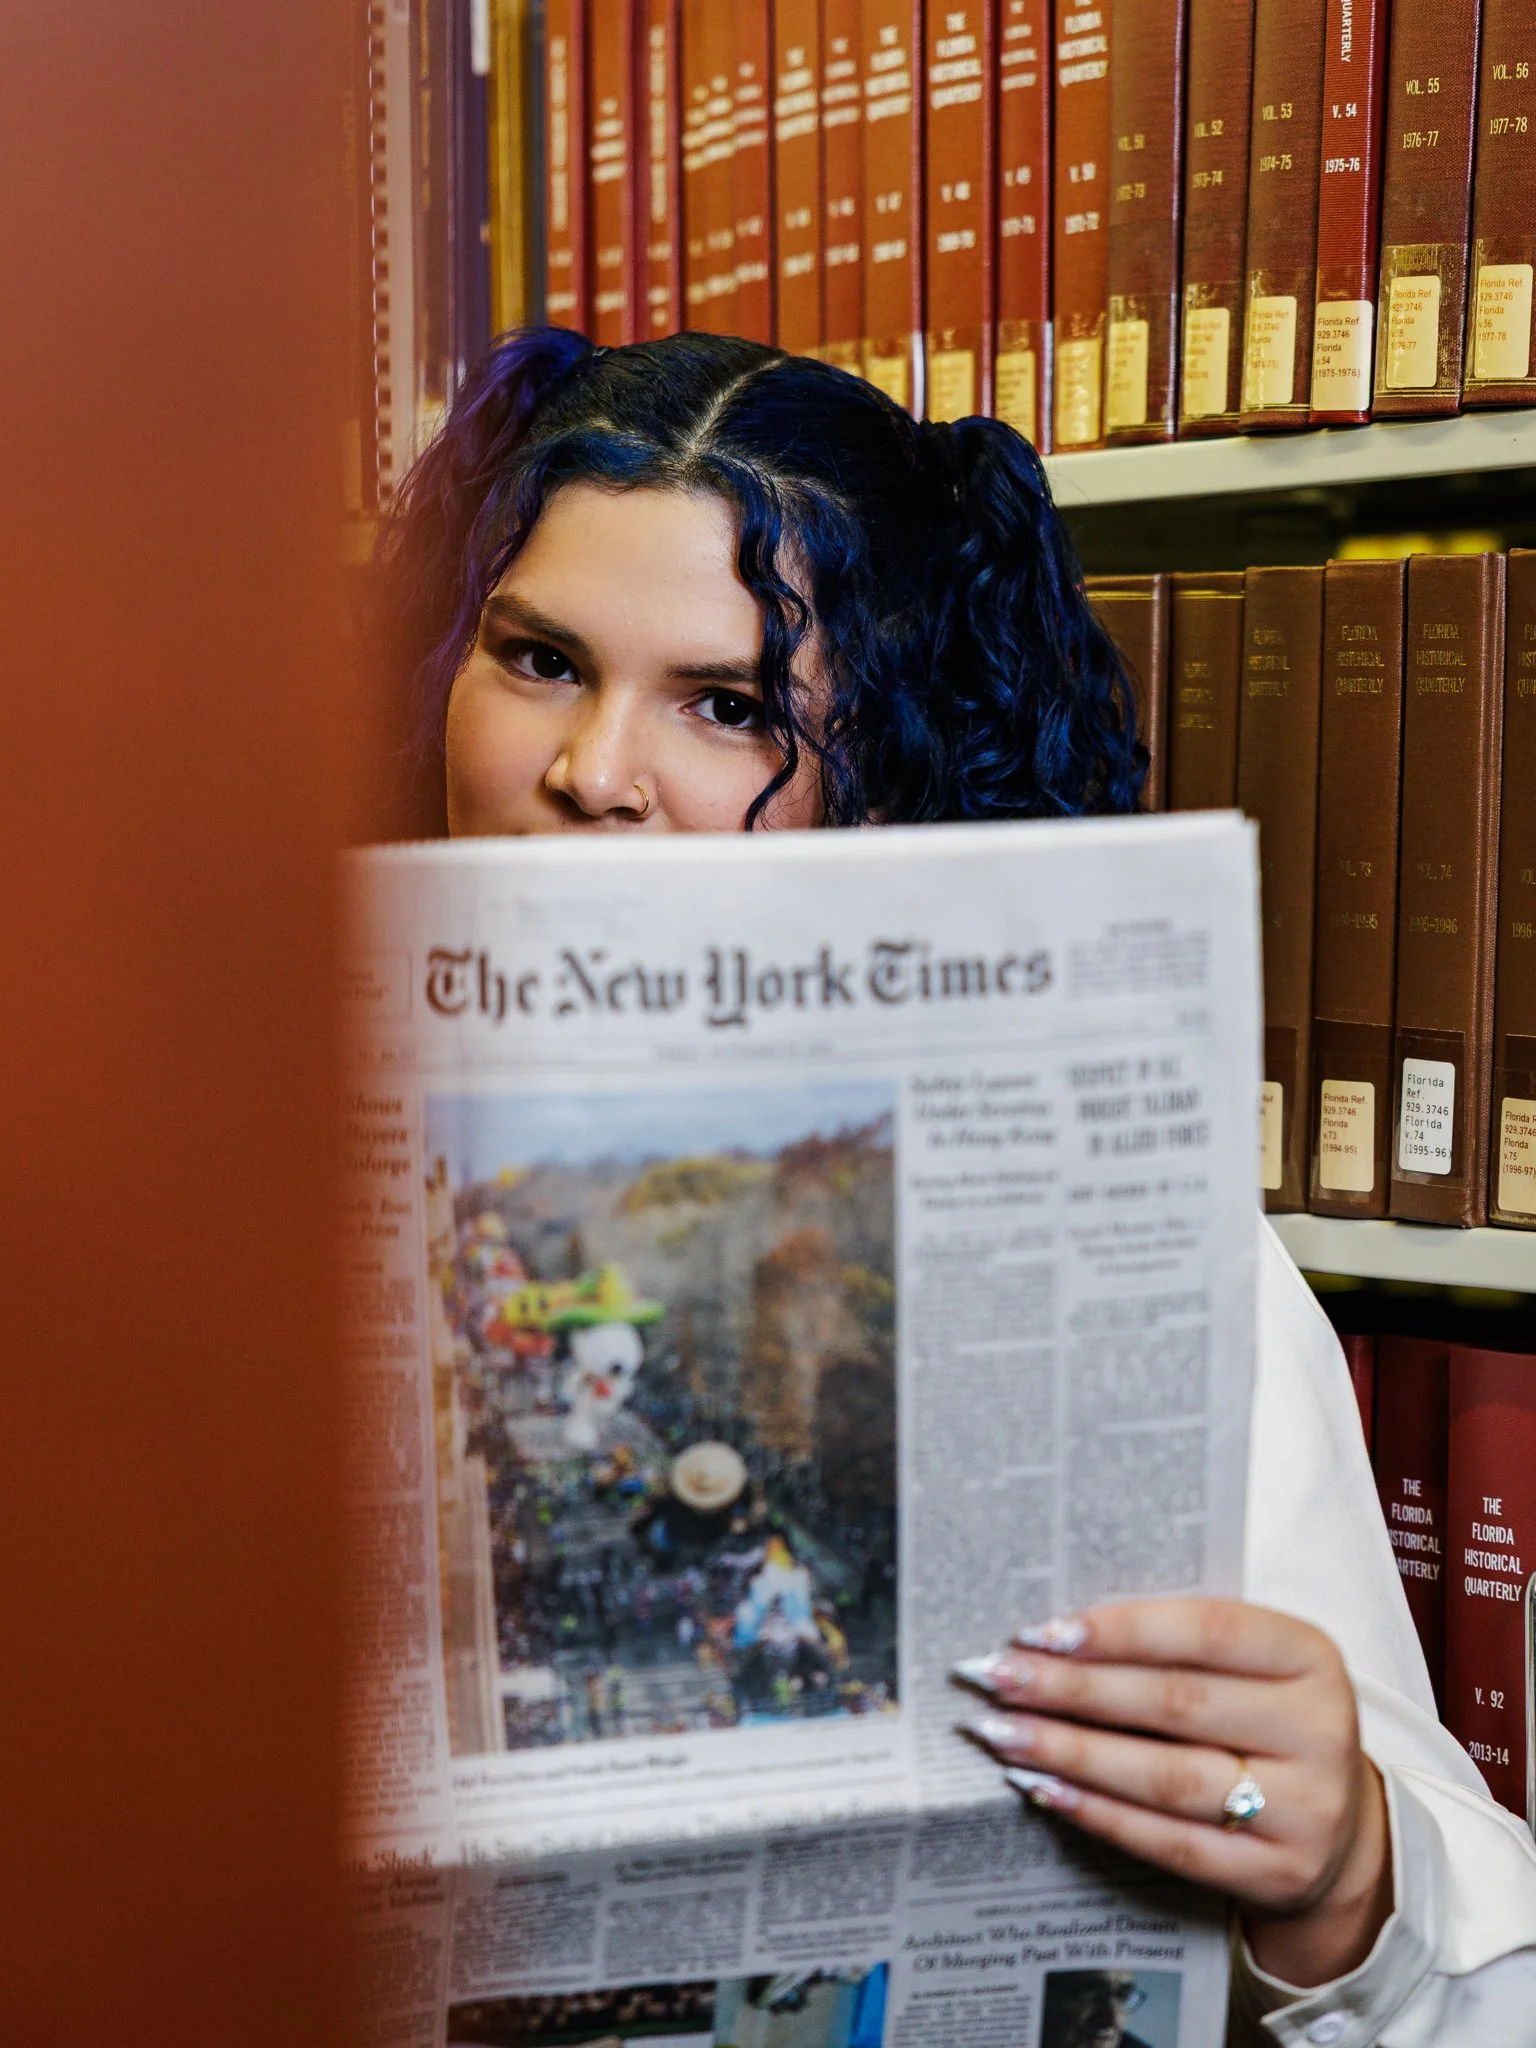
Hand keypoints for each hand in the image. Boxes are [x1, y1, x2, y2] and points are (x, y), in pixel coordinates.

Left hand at [953, 1598, 1392, 1987]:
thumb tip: (1052, 1634)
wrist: (1340, 1831)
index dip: (1117, 1629)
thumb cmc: (1265, 1722)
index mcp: (1309, 1655)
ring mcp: (1305, 1809)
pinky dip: (1097, 1812)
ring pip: (1165, 1776)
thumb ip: (1174, 1644)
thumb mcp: (1249, 1667)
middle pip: (1174, 1703)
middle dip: (1072, 1688)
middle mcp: (1318, 1729)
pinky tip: (1043, 1788)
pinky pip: (1169, 1842)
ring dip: (1071, 1752)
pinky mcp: (1276, 1873)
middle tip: (997, 1677)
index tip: (1039, 1631)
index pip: (1204, 1630)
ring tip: (1002, 1733)